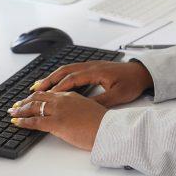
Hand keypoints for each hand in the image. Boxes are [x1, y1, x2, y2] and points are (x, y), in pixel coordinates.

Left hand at [7, 91, 107, 150]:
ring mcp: (58, 110)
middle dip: (25, 101)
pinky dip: (23, 121)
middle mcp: (63, 100)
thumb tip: (72, 115)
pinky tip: (17, 122)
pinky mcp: (56, 123)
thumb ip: (78, 109)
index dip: (37, 96)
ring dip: (21, 110)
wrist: (108, 129)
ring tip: (13, 113)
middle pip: (38, 98)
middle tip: (16, 105)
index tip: (30, 99)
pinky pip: (35, 121)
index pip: (49, 93)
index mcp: (71, 95)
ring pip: (34, 107)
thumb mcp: (90, 110)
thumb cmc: (103, 123)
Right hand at [30, 60, 153, 106]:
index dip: (57, 87)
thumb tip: (85, 109)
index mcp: (96, 72)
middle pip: (64, 71)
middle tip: (34, 90)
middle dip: (48, 80)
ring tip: (38, 85)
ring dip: (52, 76)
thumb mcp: (118, 96)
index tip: (46, 96)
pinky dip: (60, 75)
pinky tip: (55, 81)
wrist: (142, 72)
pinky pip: (71, 69)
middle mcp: (91, 66)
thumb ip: (101, 102)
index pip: (72, 79)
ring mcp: (91, 65)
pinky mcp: (92, 67)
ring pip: (66, 69)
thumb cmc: (131, 83)